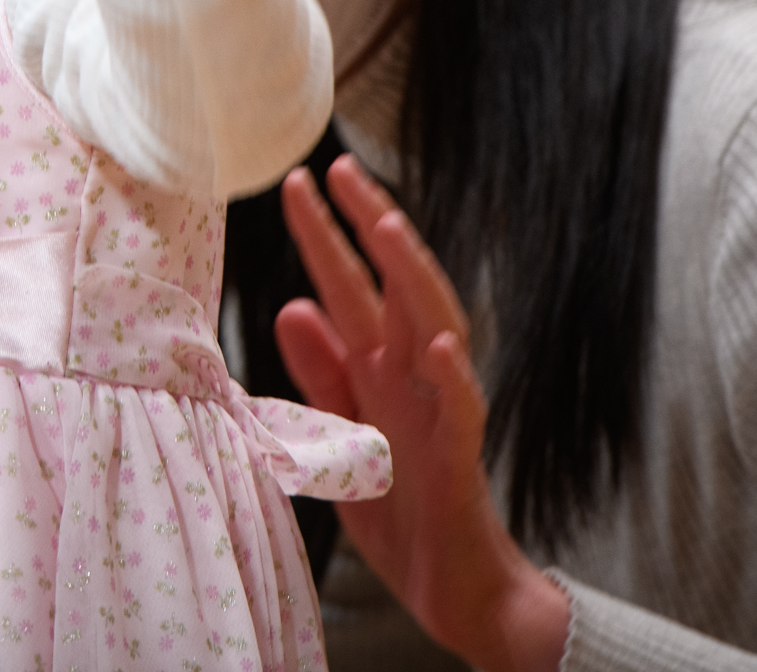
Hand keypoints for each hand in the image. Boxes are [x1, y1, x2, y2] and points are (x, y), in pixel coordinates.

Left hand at [275, 156, 570, 671]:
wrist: (448, 589)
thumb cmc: (399, 509)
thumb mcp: (340, 433)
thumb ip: (321, 374)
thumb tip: (293, 306)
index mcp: (380, 368)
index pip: (349, 286)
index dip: (324, 236)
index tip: (295, 183)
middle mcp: (413, 375)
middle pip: (395, 285)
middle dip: (369, 225)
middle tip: (338, 168)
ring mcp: (441, 410)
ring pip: (434, 326)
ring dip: (412, 277)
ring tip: (386, 227)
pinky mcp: (462, 457)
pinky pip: (463, 408)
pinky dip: (452, 375)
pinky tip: (440, 344)